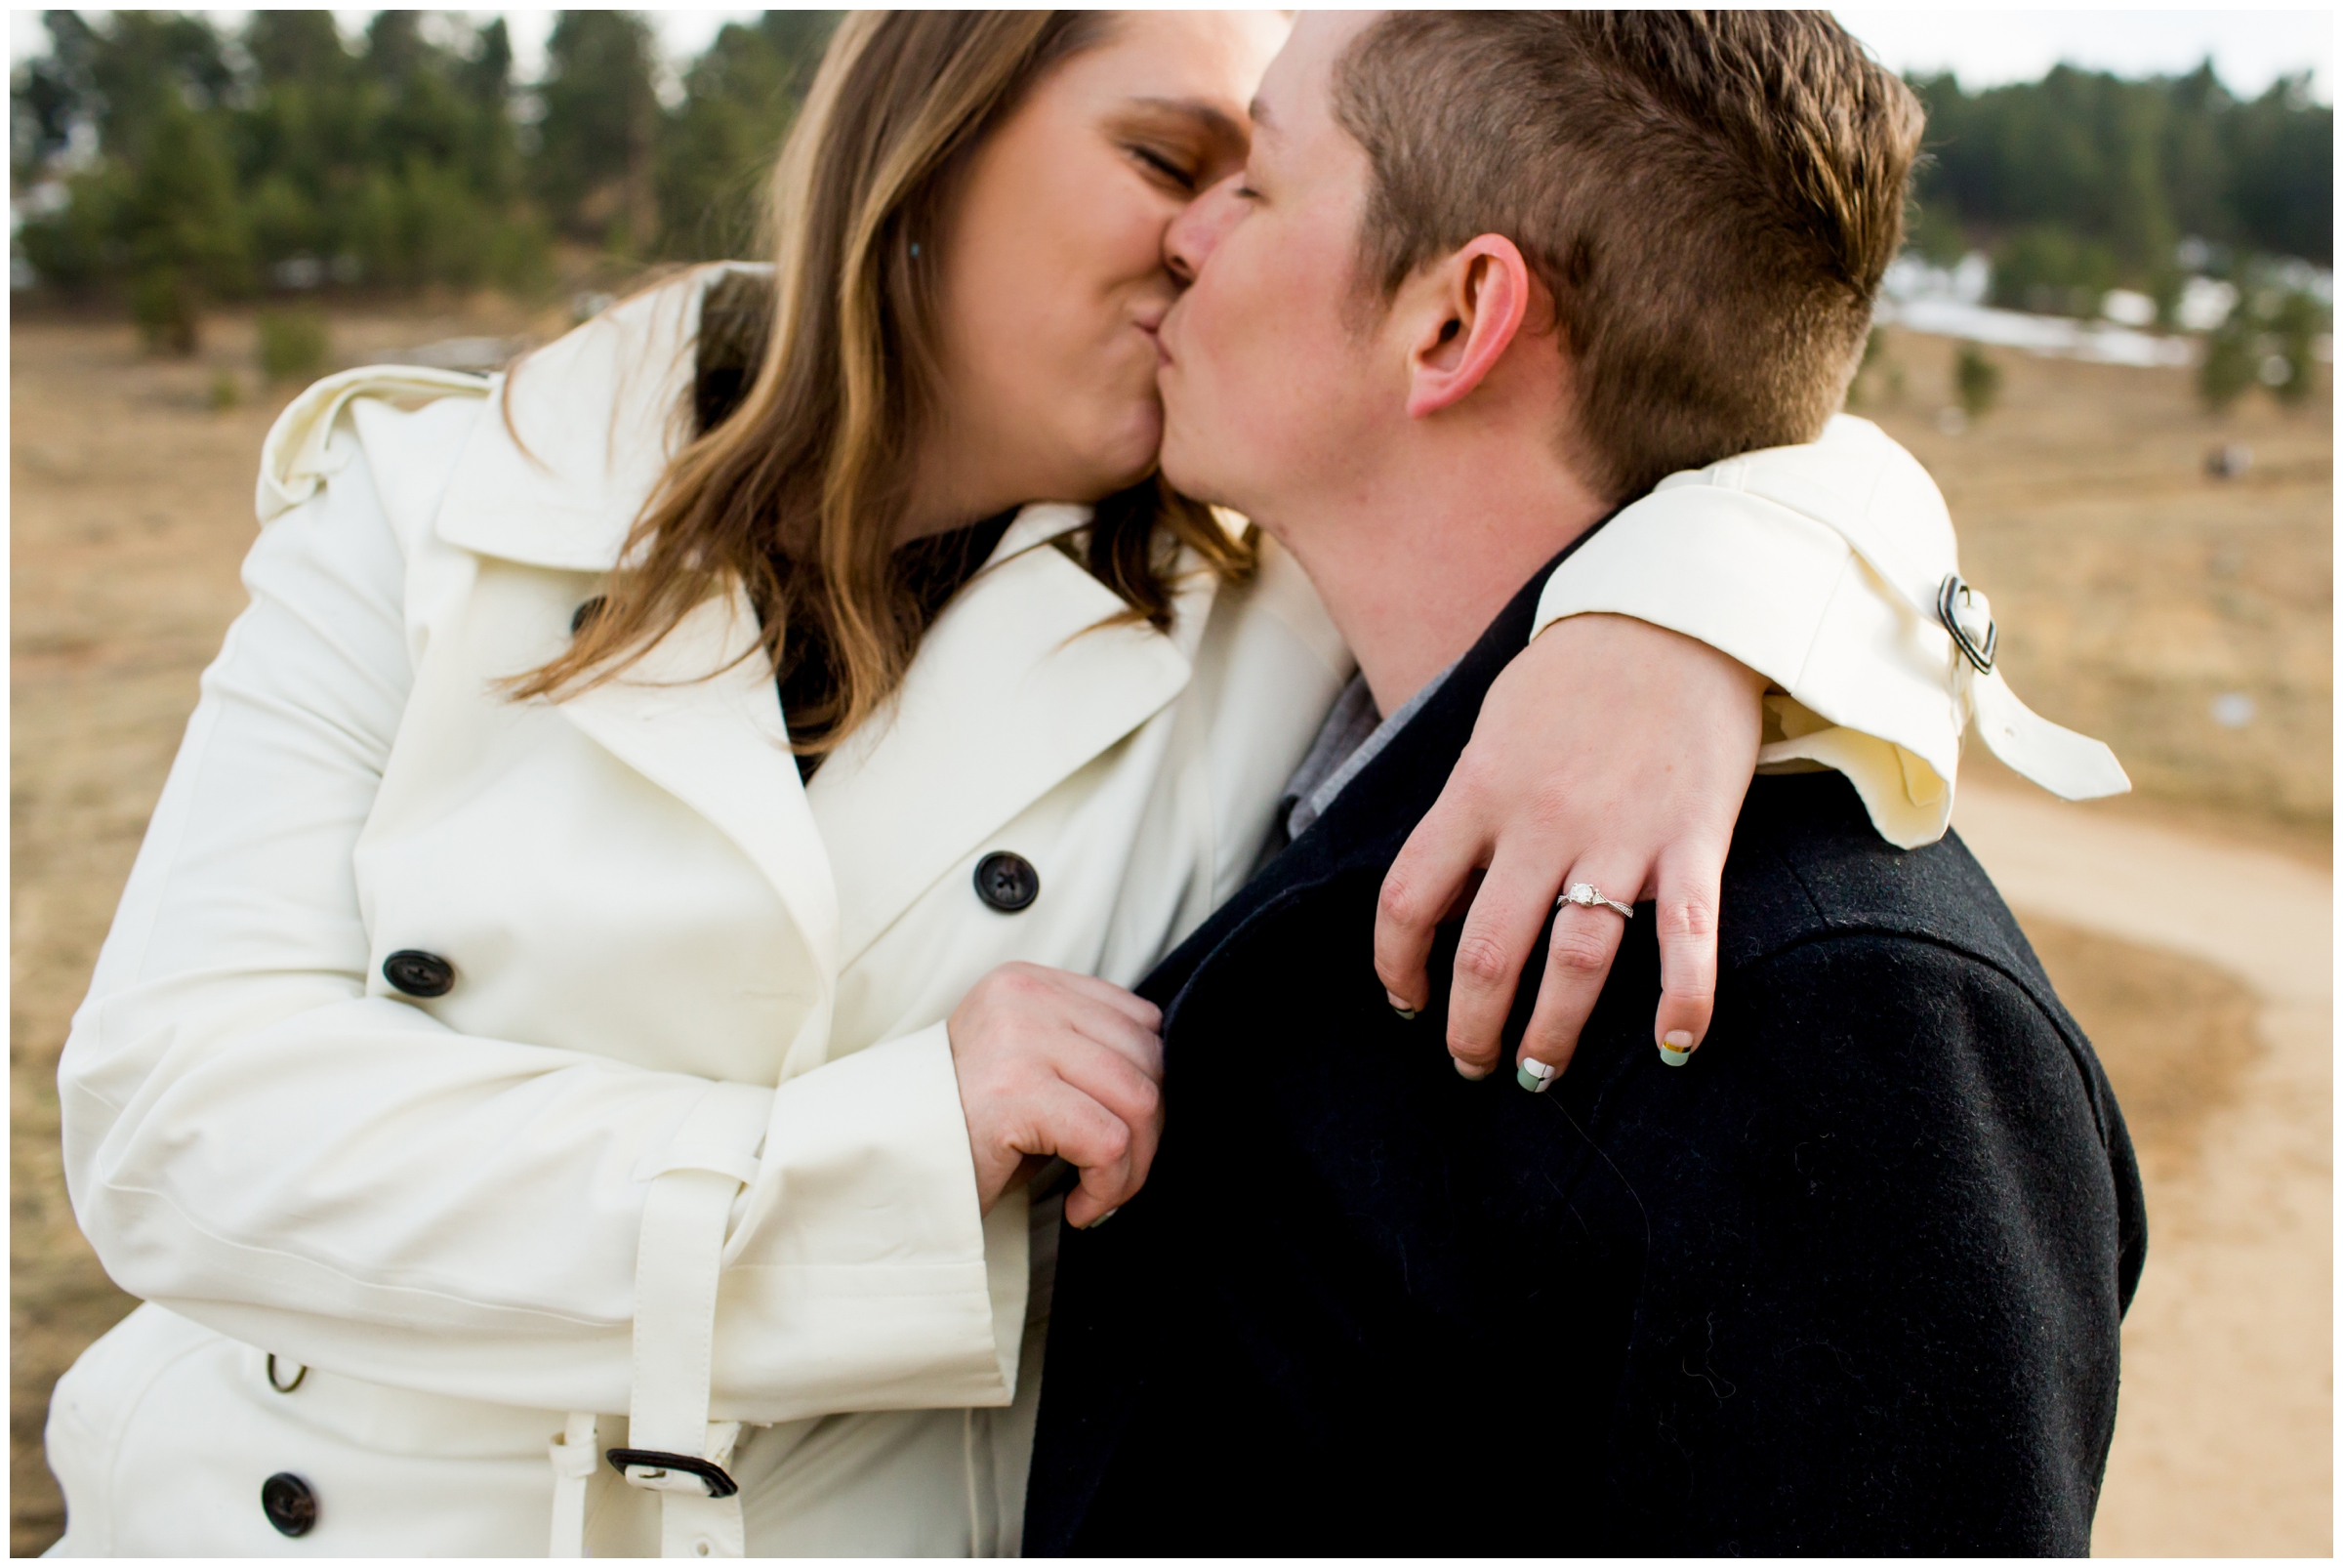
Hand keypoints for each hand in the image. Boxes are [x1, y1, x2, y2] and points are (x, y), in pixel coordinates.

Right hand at [947, 962, 1164, 1227]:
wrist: (883, 1167)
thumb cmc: (960, 1130)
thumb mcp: (1026, 1069)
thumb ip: (1082, 1055)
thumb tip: (1161, 1087)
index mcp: (1029, 983)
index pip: (1139, 1020)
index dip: (1148, 1085)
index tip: (1126, 1136)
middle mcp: (1026, 997)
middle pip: (1147, 1059)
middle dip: (1149, 1133)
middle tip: (1117, 1178)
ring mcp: (1020, 1039)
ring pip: (1139, 1101)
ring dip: (1133, 1166)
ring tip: (1099, 1195)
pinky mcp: (1015, 1091)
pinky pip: (1108, 1142)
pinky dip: (1108, 1187)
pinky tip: (1079, 1207)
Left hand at [1374, 613, 1763, 1083]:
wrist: (1676, 612)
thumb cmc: (1575, 675)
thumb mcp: (1493, 728)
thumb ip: (1468, 807)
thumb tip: (1439, 886)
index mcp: (1477, 792)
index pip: (1407, 899)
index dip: (1397, 967)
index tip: (1406, 1003)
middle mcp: (1539, 822)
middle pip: (1486, 952)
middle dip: (1470, 1026)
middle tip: (1470, 1063)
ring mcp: (1618, 835)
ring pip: (1574, 963)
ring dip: (1551, 1035)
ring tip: (1538, 1077)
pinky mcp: (1693, 838)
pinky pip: (1686, 937)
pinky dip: (1683, 1000)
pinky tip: (1672, 1049)